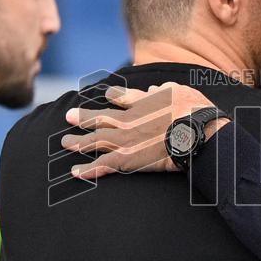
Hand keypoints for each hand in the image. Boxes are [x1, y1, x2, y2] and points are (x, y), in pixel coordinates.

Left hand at [61, 82, 228, 178]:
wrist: (195, 132)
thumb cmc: (192, 111)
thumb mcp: (179, 91)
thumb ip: (164, 90)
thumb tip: (155, 88)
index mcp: (142, 103)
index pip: (122, 97)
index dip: (112, 96)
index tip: (106, 95)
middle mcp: (128, 120)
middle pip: (100, 118)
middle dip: (83, 117)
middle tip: (68, 116)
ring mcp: (125, 140)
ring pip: (95, 140)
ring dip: (78, 142)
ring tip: (65, 142)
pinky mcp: (127, 160)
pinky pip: (103, 166)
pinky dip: (88, 169)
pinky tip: (75, 172)